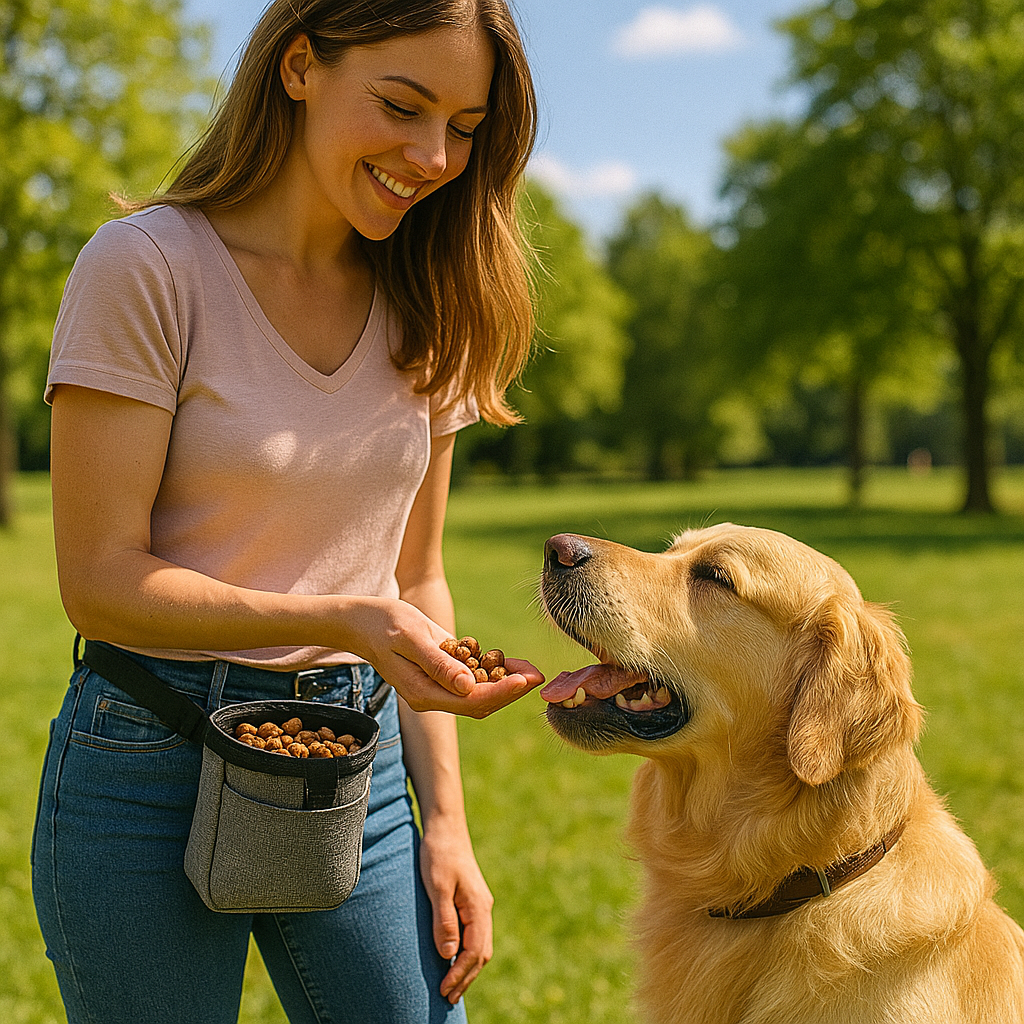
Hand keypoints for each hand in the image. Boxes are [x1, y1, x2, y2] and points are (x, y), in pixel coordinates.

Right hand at [347, 599, 544, 715]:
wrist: (362, 622)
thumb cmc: (384, 624)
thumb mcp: (411, 638)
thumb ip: (438, 663)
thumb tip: (468, 686)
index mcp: (424, 693)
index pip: (472, 700)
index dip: (502, 691)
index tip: (525, 679)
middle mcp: (432, 696)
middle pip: (481, 702)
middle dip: (511, 690)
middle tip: (538, 674)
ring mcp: (436, 688)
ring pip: (478, 694)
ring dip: (505, 683)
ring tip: (529, 669)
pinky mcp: (440, 676)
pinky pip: (471, 681)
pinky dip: (491, 673)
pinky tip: (508, 662)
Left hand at [418, 821, 493, 1003]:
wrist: (445, 827)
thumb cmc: (439, 854)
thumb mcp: (437, 887)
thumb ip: (444, 921)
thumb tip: (449, 955)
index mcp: (478, 907)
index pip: (474, 951)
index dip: (460, 974)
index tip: (443, 990)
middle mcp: (483, 908)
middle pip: (481, 953)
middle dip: (465, 978)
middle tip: (447, 997)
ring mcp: (478, 904)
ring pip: (479, 945)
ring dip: (466, 968)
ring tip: (450, 987)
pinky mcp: (470, 901)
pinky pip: (473, 934)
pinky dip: (466, 953)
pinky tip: (453, 959)